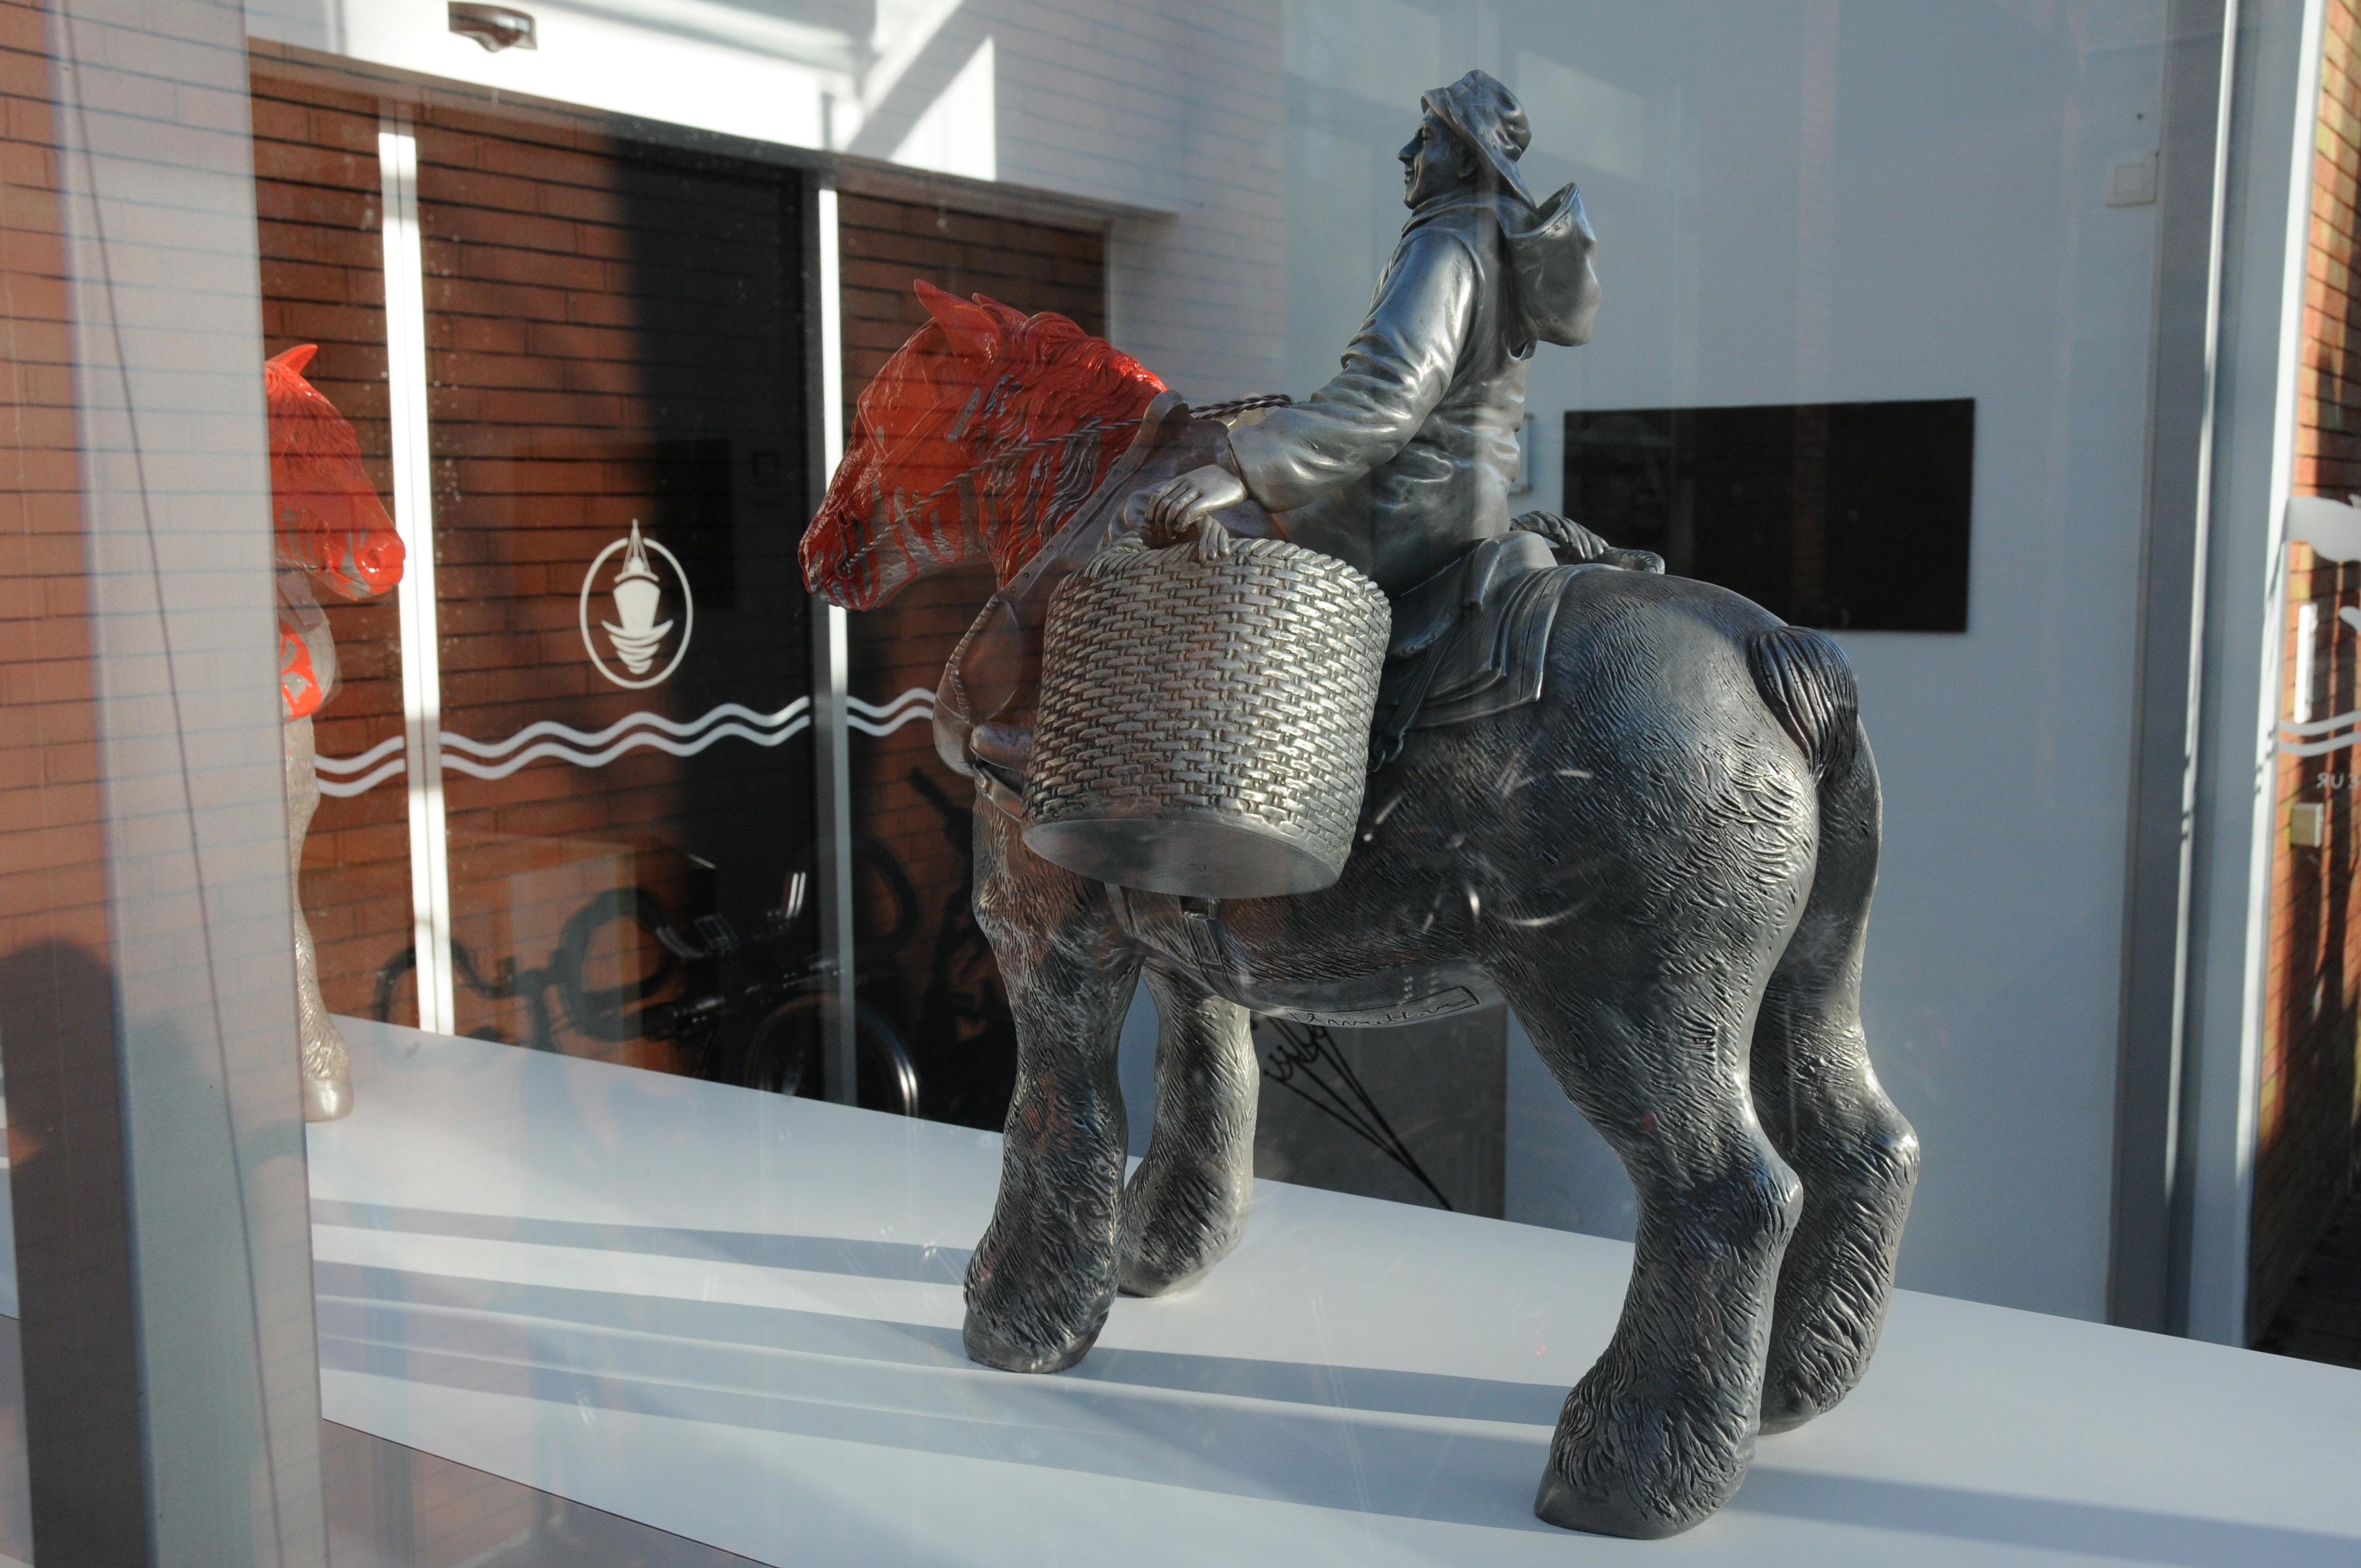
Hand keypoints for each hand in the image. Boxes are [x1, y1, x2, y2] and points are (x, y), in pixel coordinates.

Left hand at [1132, 465, 1248, 557]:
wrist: (1239, 473)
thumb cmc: (1218, 481)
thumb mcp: (1197, 480)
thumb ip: (1183, 489)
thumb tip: (1170, 504)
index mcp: (1182, 479)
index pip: (1158, 496)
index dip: (1150, 512)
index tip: (1149, 525)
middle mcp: (1187, 483)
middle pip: (1163, 504)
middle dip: (1157, 521)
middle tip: (1159, 533)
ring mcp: (1198, 489)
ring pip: (1173, 508)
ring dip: (1168, 525)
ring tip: (1170, 534)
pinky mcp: (1209, 498)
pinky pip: (1189, 512)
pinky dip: (1181, 523)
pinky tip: (1181, 530)